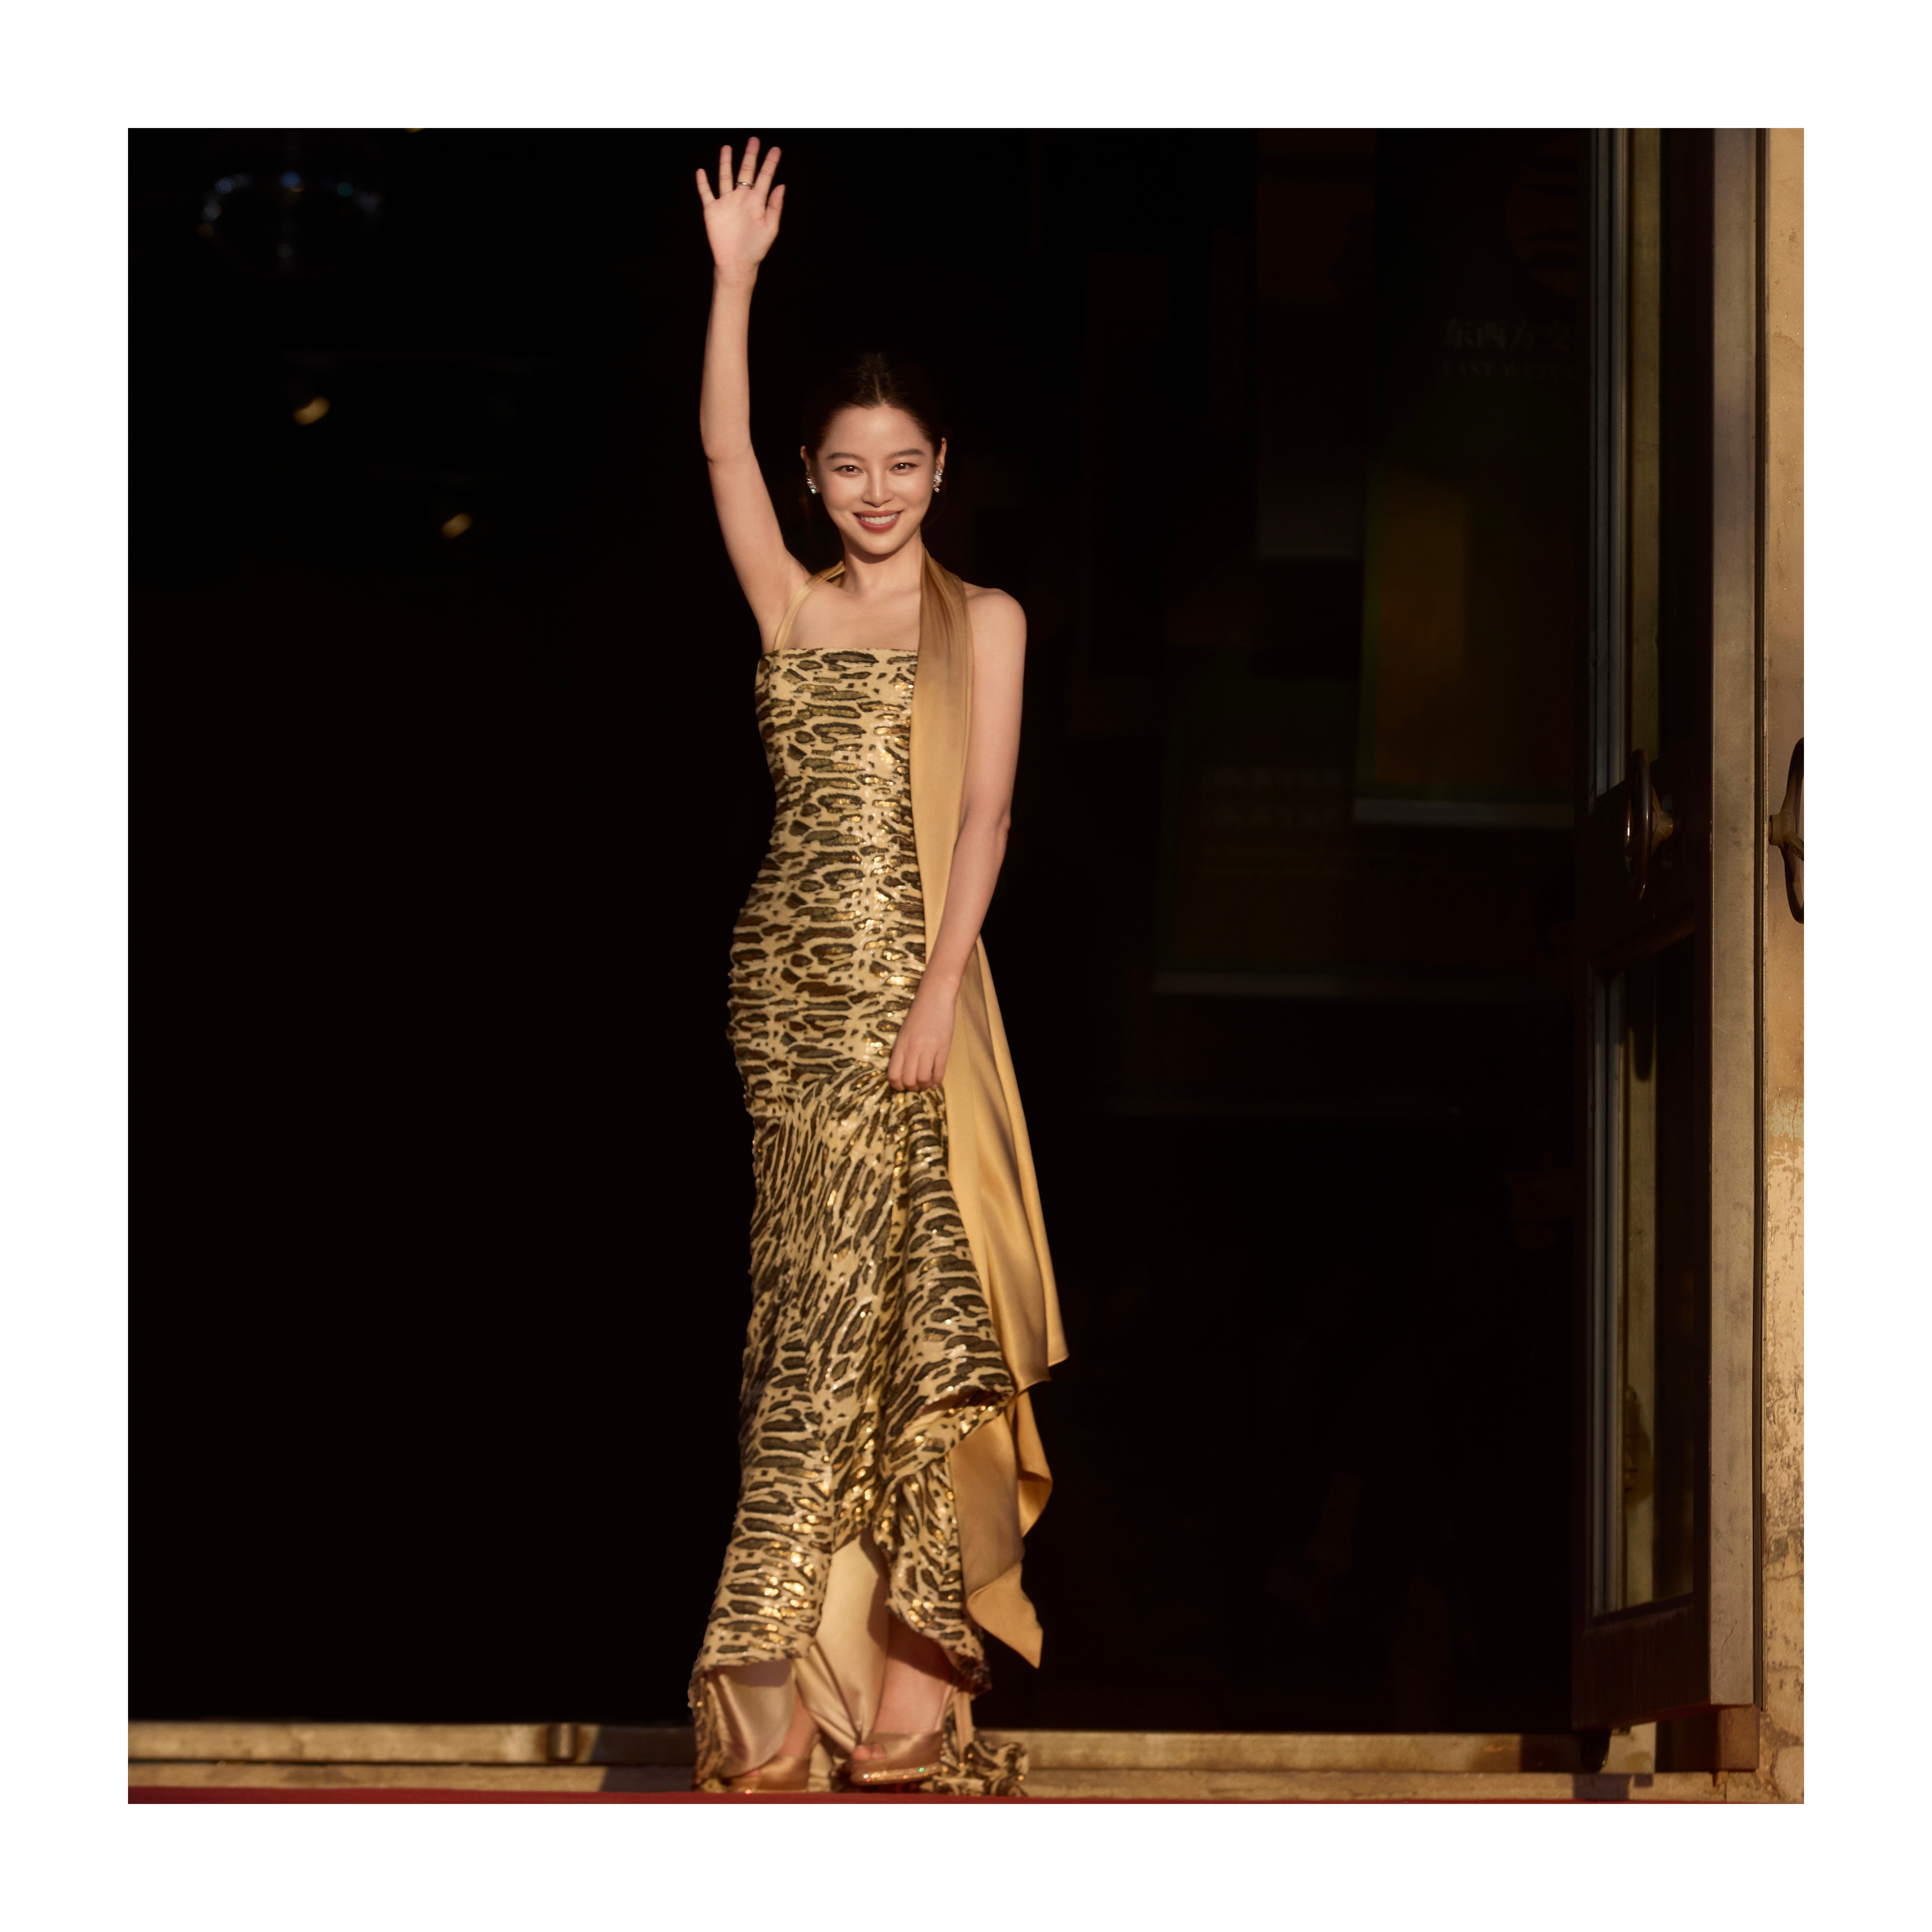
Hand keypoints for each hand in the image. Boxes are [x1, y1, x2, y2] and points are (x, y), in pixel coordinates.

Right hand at [695, 136, 783, 276]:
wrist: (736, 264)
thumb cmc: (755, 249)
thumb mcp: (770, 228)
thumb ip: (774, 206)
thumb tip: (782, 185)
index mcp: (757, 202)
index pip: (764, 177)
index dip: (770, 163)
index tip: (776, 150)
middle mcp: (741, 199)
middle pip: (745, 172)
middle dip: (750, 156)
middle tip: (754, 140)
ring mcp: (726, 203)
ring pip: (725, 177)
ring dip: (725, 163)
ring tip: (727, 147)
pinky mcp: (712, 211)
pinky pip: (706, 193)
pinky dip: (702, 182)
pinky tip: (701, 171)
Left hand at [886, 984, 954, 1091]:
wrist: (934, 998)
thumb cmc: (918, 1015)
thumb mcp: (903, 1033)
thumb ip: (902, 1051)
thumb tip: (903, 1072)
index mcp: (900, 1045)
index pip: (893, 1075)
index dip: (897, 1086)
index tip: (902, 1087)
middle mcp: (912, 1049)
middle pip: (908, 1080)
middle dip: (912, 1088)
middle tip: (916, 1086)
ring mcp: (928, 1049)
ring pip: (924, 1079)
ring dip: (925, 1086)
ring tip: (927, 1083)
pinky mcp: (943, 1048)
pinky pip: (939, 1072)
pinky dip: (937, 1081)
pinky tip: (936, 1081)